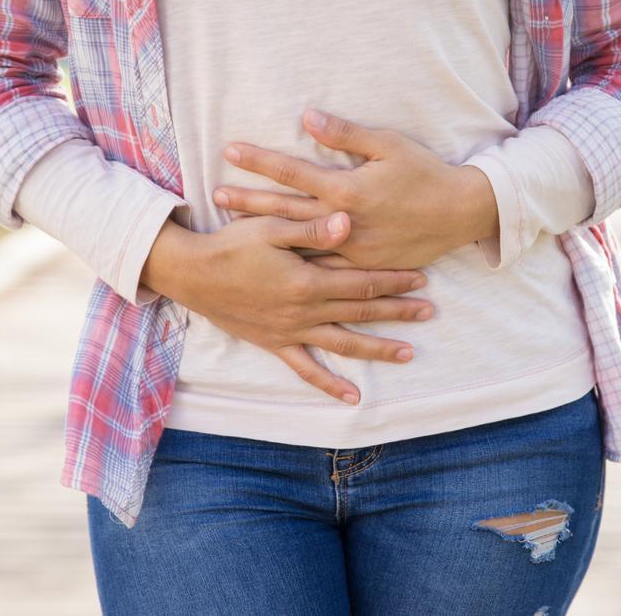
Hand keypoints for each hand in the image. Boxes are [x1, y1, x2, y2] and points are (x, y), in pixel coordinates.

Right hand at [148, 211, 433, 404]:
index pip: (361, 281)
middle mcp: (303, 311)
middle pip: (360, 313)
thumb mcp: (270, 227)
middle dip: (398, 311)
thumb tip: (348, 222)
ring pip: (343, 344)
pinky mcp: (275, 344)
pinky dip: (330, 384)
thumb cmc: (230, 244)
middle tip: (429, 312)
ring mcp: (290, 331)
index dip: (393, 279)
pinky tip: (352, 397)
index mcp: (306, 280)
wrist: (191, 274)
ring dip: (377, 348)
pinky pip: (306, 369)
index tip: (421, 278)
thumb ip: (311, 228)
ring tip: (408, 353)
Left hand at [213, 109, 499, 269]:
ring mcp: (350, 248)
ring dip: (264, 233)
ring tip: (232, 228)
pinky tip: (272, 260)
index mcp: (346, 189)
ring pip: (297, 242)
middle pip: (284, 210)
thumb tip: (308, 116)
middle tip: (216, 195)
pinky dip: (294, 261)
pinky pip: (321, 266)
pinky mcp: (361, 266)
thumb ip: (345, 134)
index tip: (230, 151)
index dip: (259, 160)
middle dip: (248, 201)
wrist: (459, 214)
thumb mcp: (388, 145)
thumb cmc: (425, 174)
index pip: (292, 172)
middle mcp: (343, 222)